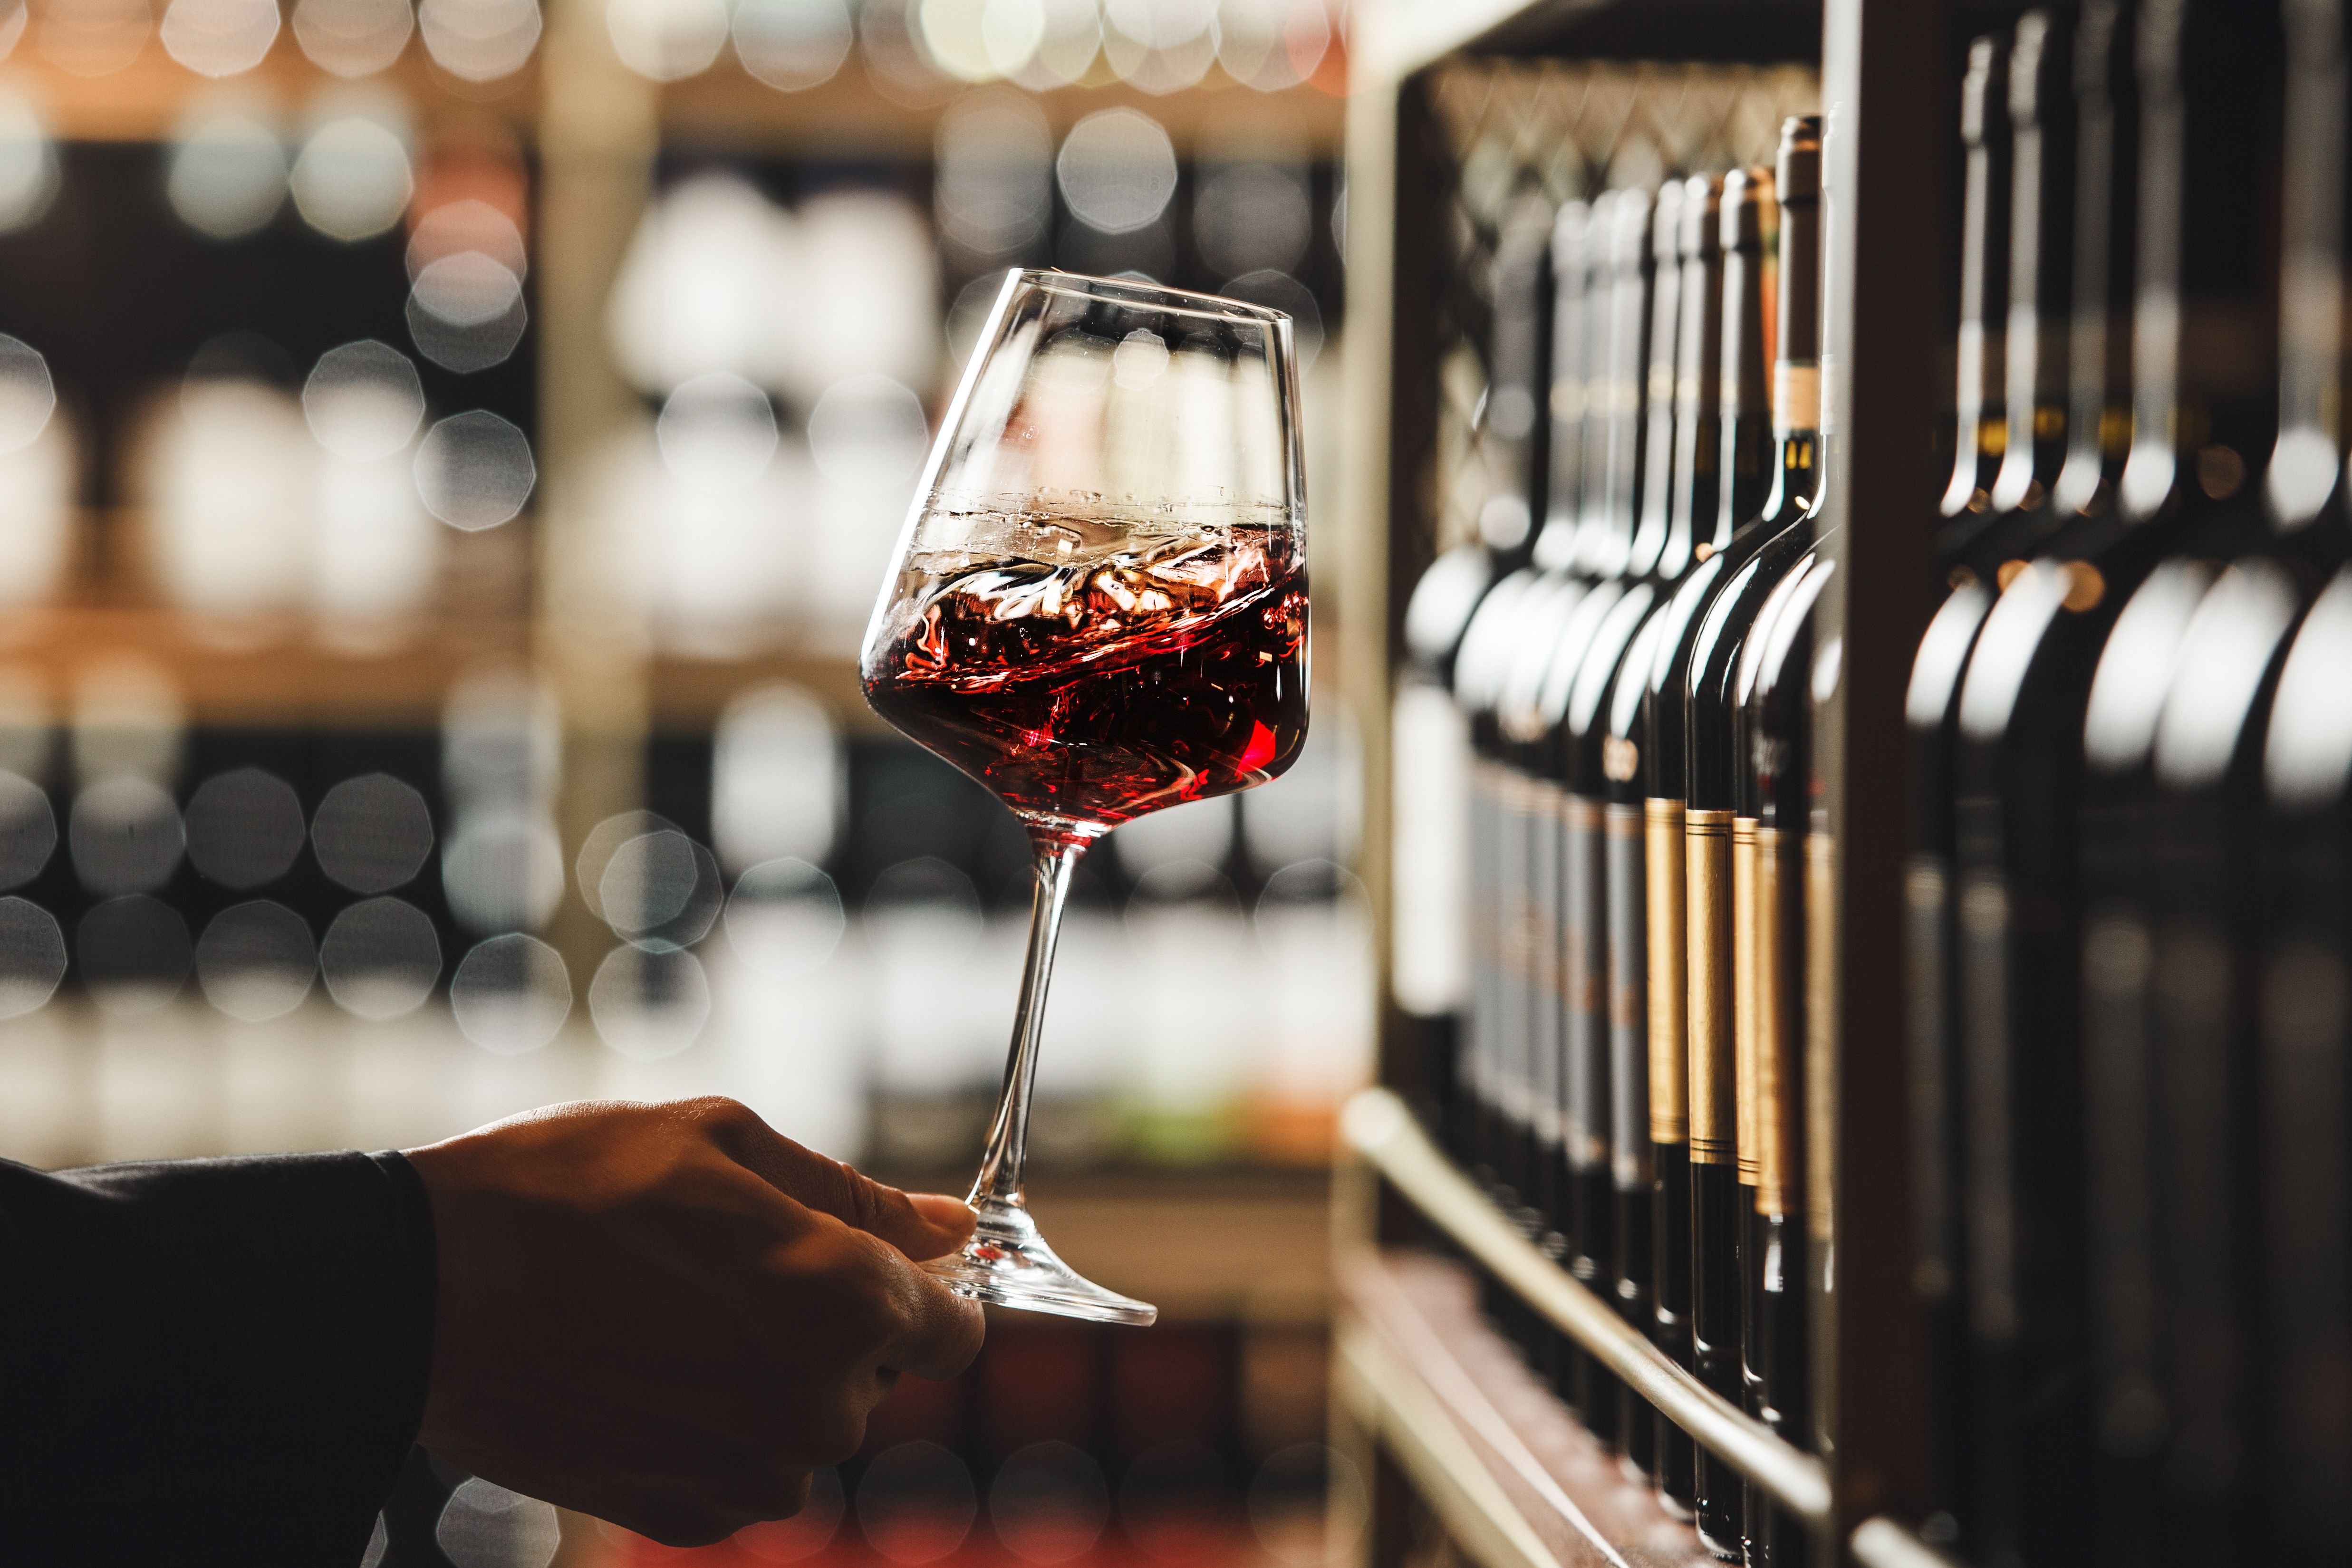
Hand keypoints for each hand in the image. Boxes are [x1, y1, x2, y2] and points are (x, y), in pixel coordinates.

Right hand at [404, 1097, 983, 1545]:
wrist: (425, 1291)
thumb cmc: (574, 1191)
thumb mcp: (726, 1143)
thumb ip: (857, 1195)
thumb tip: (950, 1226)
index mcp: (849, 1302)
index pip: (954, 1328)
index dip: (920, 1291)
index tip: (867, 1264)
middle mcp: (820, 1406)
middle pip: (876, 1375)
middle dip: (831, 1326)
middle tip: (726, 1270)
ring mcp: (753, 1473)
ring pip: (807, 1426)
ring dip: (770, 1379)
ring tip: (670, 1315)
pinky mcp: (685, 1515)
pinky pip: (744, 1473)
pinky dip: (714, 1428)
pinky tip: (645, 1371)